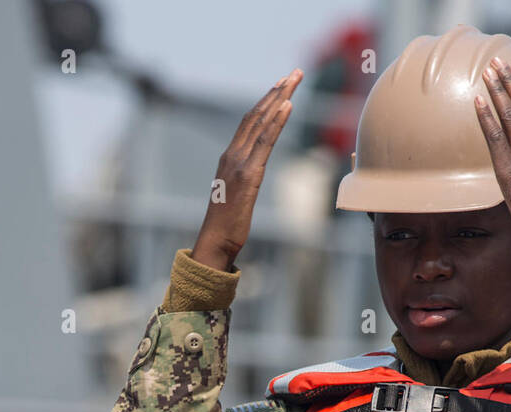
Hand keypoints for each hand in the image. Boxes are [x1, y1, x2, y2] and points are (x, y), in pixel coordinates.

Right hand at [192, 70, 301, 271]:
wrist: (215, 241)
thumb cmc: (227, 225)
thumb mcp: (237, 195)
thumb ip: (244, 179)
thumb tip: (253, 175)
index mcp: (230, 158)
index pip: (250, 121)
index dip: (266, 101)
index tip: (282, 85)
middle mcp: (233, 154)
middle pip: (257, 115)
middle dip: (277, 91)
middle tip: (295, 73)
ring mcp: (239, 162)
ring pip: (261, 122)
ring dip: (280, 98)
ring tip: (295, 80)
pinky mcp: (248, 174)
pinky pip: (264, 142)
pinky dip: (276, 121)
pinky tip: (288, 105)